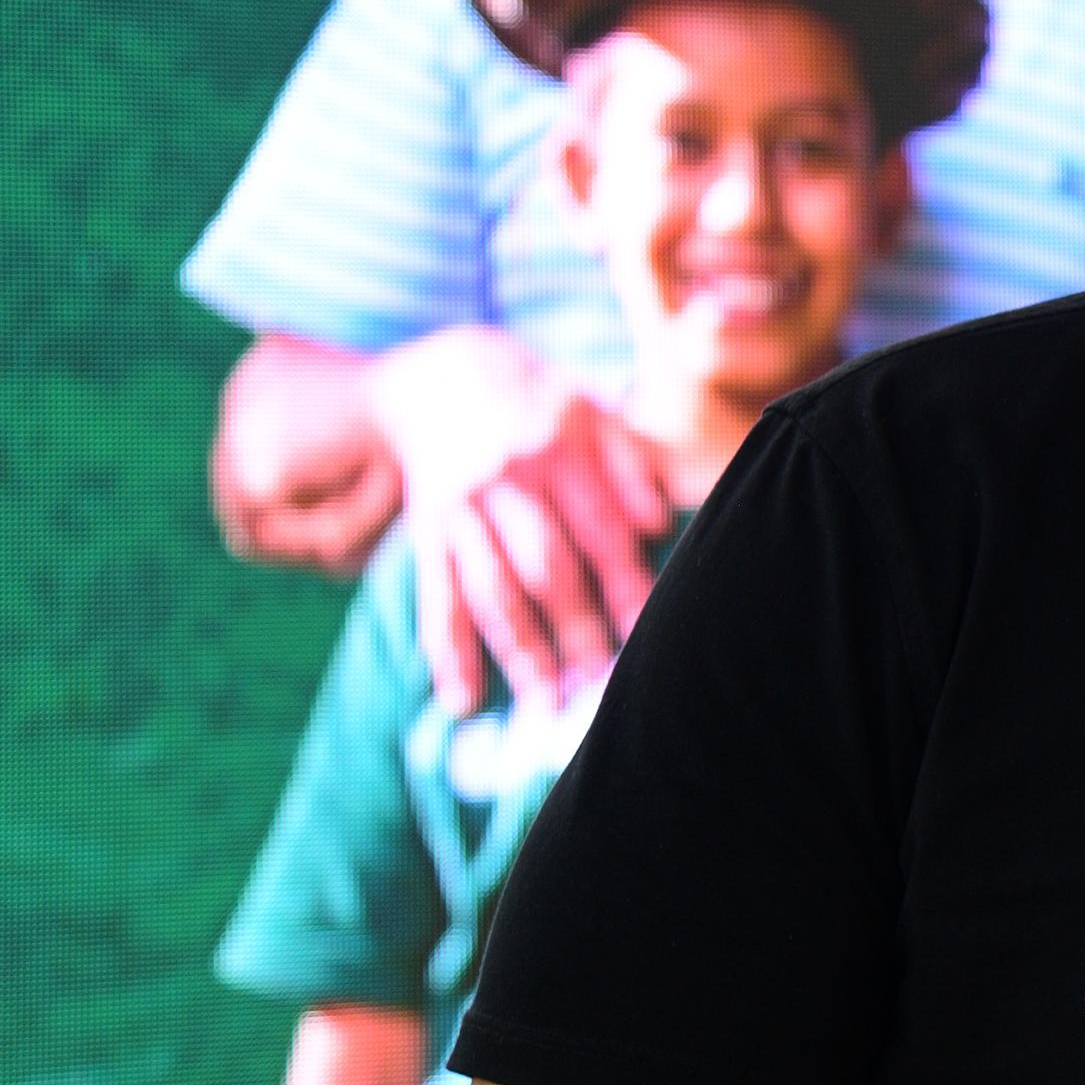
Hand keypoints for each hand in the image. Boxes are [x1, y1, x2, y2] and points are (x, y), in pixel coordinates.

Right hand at [367, 326, 670, 717]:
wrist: (438, 377)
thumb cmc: (540, 402)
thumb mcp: (592, 409)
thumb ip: (629, 463)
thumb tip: (658, 525)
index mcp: (558, 446)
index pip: (598, 528)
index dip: (625, 584)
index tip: (649, 634)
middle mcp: (505, 480)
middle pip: (544, 569)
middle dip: (576, 632)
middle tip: (604, 688)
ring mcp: (459, 510)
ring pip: (491, 592)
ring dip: (520, 654)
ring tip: (545, 707)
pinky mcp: (425, 533)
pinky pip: (436, 599)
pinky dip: (447, 653)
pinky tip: (462, 700)